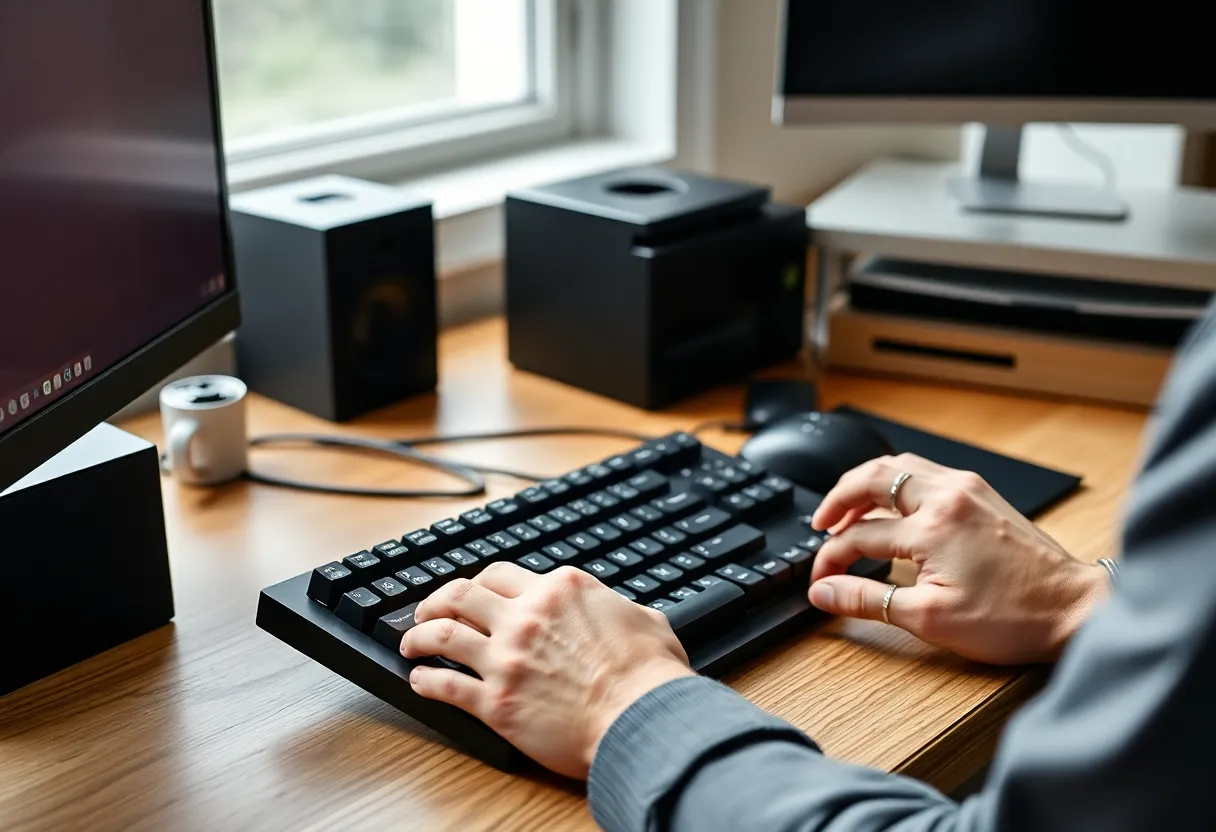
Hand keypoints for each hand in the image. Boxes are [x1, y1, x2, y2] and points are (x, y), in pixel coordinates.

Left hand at [400, 563, 693, 778]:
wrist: (640, 718)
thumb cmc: (649, 676)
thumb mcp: (645, 619)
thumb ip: (622, 609)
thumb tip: (628, 614)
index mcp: (559, 590)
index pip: (500, 574)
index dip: (479, 583)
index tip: (473, 594)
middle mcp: (526, 616)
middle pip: (460, 594)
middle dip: (436, 600)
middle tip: (426, 611)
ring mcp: (507, 658)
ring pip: (443, 634)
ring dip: (419, 636)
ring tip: (410, 643)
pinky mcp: (496, 702)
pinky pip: (445, 686)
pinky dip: (425, 682)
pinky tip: (419, 682)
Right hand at [807, 454, 1106, 664]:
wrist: (1074, 608)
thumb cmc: (1014, 617)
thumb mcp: (930, 618)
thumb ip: (867, 601)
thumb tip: (825, 591)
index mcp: (932, 528)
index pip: (858, 536)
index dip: (830, 560)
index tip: (821, 581)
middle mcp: (948, 496)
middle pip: (871, 478)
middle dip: (837, 500)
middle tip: (821, 525)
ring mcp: (967, 489)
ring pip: (898, 466)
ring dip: (866, 485)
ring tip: (849, 510)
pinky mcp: (981, 493)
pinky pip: (925, 472)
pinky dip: (896, 484)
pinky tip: (892, 505)